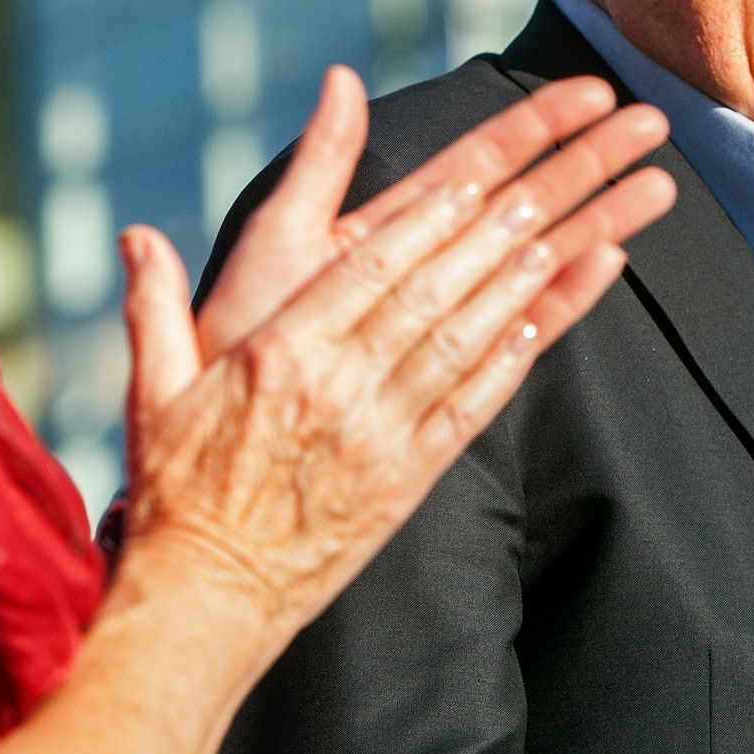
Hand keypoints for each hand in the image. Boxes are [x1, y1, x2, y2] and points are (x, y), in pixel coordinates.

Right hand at [114, 68, 673, 637]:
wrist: (205, 605)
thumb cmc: (176, 491)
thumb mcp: (154, 388)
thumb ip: (153, 304)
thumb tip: (136, 235)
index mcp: (284, 350)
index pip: (380, 258)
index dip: (447, 201)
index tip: (505, 149)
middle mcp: (345, 383)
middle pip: (452, 275)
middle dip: (535, 203)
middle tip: (598, 149)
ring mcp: (387, 430)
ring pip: (481, 329)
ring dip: (554, 264)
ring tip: (617, 209)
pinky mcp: (413, 475)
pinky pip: (480, 401)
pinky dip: (527, 346)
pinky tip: (573, 295)